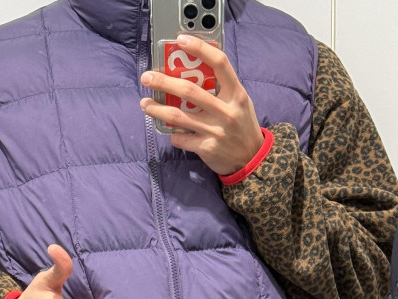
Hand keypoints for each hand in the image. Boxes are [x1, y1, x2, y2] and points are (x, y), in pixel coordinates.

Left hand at [139, 34, 264, 177]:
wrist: (252, 159)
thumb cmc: (242, 125)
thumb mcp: (239, 102)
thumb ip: (222, 88)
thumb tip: (192, 70)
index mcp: (236, 94)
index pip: (219, 63)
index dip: (200, 48)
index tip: (181, 40)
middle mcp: (225, 111)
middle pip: (189, 91)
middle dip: (164, 82)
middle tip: (147, 77)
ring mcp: (215, 131)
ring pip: (178, 117)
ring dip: (157, 109)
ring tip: (145, 104)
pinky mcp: (206, 148)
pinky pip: (181, 139)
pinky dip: (173, 135)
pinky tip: (172, 132)